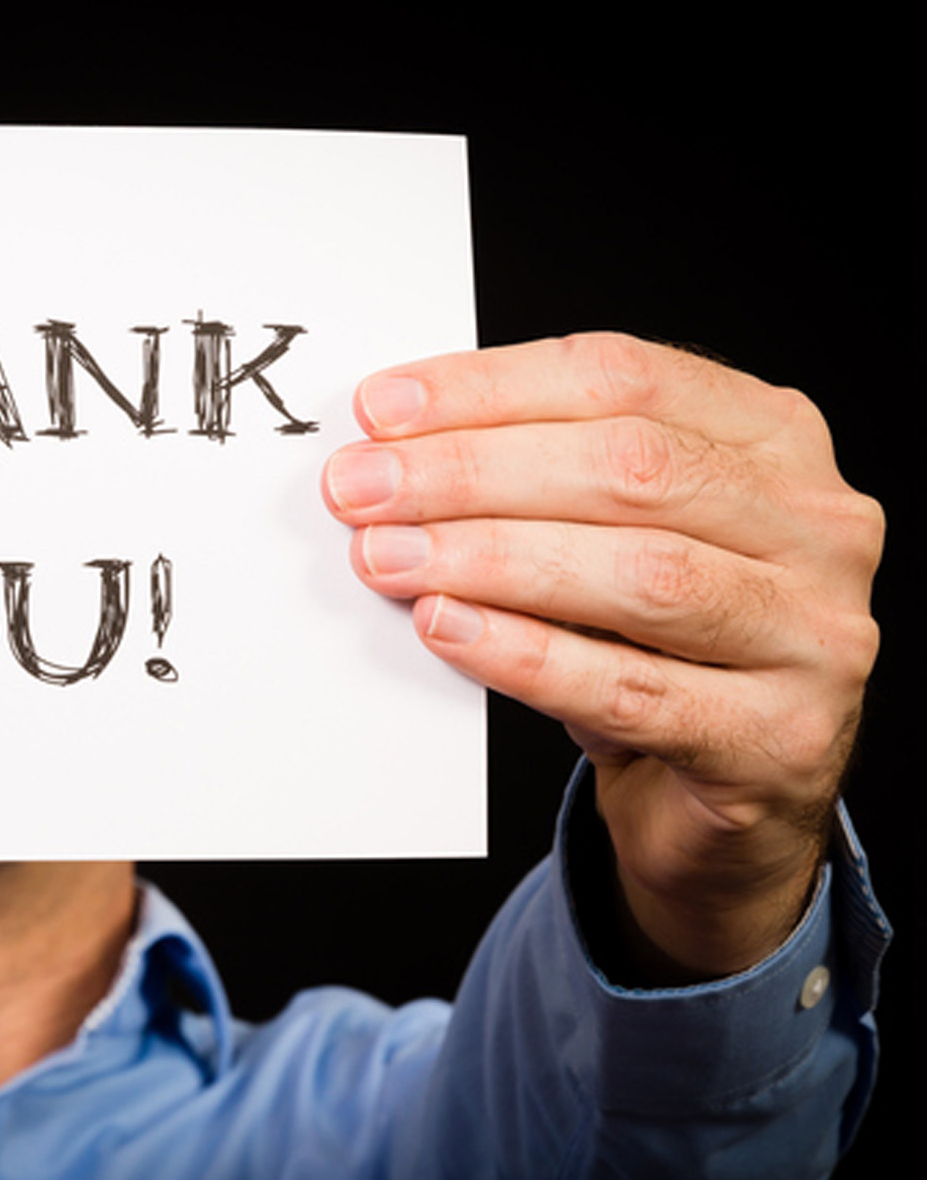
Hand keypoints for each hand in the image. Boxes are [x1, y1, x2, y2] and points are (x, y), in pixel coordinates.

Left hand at [322, 334, 881, 978]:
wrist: (721, 801)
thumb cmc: (651, 648)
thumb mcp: (603, 538)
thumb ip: (531, 479)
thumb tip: (391, 450)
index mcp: (774, 440)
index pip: (625, 379)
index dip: (491, 388)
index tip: (381, 412)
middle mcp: (816, 525)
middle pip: (630, 468)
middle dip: (473, 473)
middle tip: (363, 490)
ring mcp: (814, 633)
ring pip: (642, 574)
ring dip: (491, 559)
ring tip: (390, 559)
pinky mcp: (779, 737)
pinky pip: (633, 689)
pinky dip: (527, 655)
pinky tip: (449, 630)